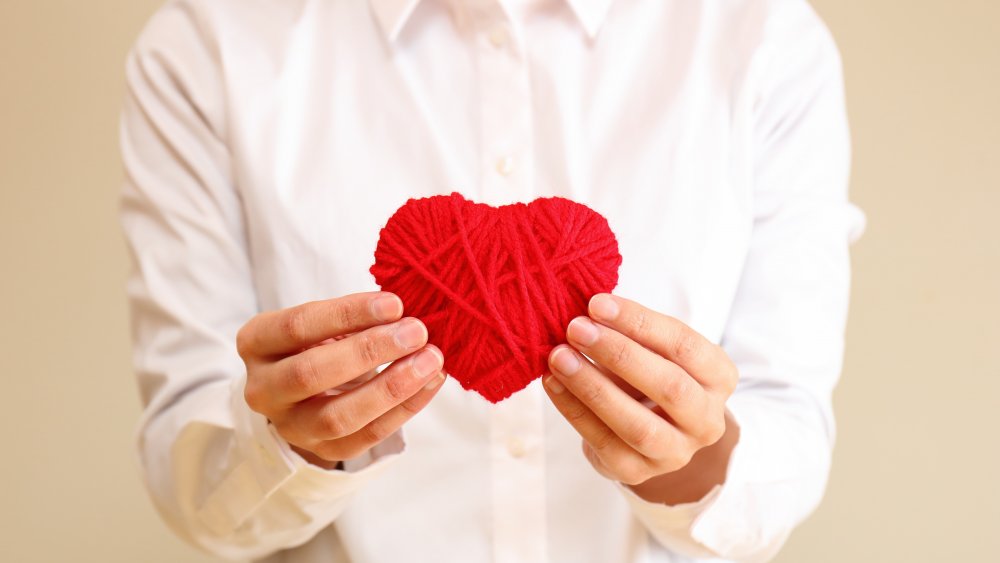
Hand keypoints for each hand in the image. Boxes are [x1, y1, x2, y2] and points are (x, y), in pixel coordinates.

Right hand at [237, 291, 444, 467]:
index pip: (298, 326)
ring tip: (431, 360)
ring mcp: (289, 426)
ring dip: (391, 387)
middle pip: (311, 373)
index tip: (394, 304)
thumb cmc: (317, 343)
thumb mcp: (321, 322)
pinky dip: (405, 409)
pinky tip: (431, 382)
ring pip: (338, 417)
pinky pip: (367, 436)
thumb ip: (353, 317)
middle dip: (369, 351)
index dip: (347, 313)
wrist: (303, 392)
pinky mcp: (322, 451)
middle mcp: (263, 389)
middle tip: (416, 332)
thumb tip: (404, 313)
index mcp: (256, 343)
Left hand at [543, 293, 738, 488]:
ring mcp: (676, 453)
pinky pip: (604, 442)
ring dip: (593, 387)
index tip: (597, 304)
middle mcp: (706, 420)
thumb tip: (589, 312)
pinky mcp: (639, 472)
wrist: (651, 431)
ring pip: (637, 424)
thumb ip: (631, 333)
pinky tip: (554, 383)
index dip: (639, 322)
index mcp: (718, 378)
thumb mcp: (654, 350)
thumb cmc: (650, 376)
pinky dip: (574, 410)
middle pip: (669, 386)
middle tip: (577, 328)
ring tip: (559, 357)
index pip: (684, 345)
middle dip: (619, 354)